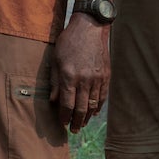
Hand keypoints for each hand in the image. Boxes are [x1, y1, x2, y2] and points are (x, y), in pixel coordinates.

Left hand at [52, 14, 110, 130]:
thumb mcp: (55, 59)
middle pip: (81, 108)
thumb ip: (54, 81)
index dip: (64, 116)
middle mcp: (84, 80)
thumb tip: (52, 101)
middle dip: (76, 121)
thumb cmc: (68, 42)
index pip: (66, 103)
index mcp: (69, 76)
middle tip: (73, 130)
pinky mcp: (106, 75)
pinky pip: (102, 96)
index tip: (62, 123)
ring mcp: (97, 78)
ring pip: (93, 104)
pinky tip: (93, 113)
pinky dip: (98, 107)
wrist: (90, 28)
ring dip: (87, 117)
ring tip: (82, 124)